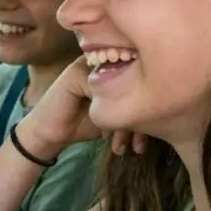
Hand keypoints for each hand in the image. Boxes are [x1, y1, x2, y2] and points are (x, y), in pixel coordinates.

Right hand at [19, 57, 146, 158]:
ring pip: (121, 92)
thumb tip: (162, 120)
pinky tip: (110, 137)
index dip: (149, 111)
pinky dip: (110, 118)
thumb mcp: (114, 118)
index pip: (142, 84)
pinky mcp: (76, 75)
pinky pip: (103, 94)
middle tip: (139, 146)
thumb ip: (133, 109)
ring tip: (127, 146)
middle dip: (140, 122)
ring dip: (126, 125)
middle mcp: (103, 64)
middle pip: (134, 87)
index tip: (148, 139)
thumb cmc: (81, 125)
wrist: (48, 134)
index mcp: (114, 70)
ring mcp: (89, 66)